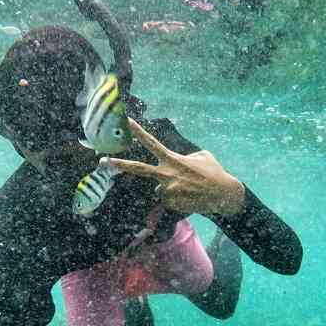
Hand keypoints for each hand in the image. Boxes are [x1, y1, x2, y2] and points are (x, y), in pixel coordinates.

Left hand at [104, 118, 245, 216]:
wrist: (223, 195)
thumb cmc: (214, 174)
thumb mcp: (201, 156)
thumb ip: (184, 156)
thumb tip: (177, 162)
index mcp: (173, 159)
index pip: (152, 143)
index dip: (138, 132)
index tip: (126, 122)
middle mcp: (166, 174)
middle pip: (138, 169)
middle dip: (119, 164)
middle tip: (102, 161)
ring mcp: (167, 190)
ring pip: (160, 188)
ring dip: (172, 188)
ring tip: (189, 189)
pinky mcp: (170, 203)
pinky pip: (167, 200)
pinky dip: (177, 199)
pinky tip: (189, 197)